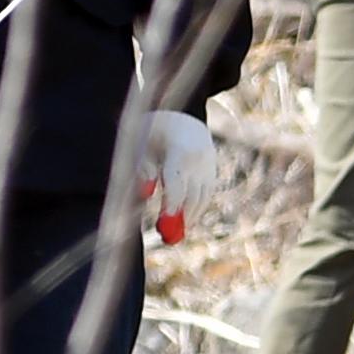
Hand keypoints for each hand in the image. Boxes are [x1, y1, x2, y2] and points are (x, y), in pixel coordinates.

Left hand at [135, 109, 219, 245]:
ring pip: (201, 198)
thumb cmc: (153, 130)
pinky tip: (184, 222)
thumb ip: (142, 166)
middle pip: (192, 194)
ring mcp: (209, 165)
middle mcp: (199, 158)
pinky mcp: (212, 172)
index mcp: (180, 148)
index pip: (177, 183)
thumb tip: (145, 193)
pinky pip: (205, 195)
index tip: (162, 226)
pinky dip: (196, 210)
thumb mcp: (141, 141)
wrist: (182, 116)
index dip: (171, 206)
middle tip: (165, 237)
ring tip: (173, 235)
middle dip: (179, 217)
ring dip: (189, 217)